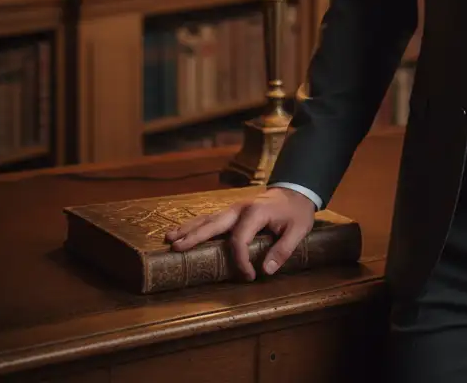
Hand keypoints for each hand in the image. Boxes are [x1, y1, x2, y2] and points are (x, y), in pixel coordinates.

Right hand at [164, 186, 316, 281]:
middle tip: (175, 248)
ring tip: (168, 239)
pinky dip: (195, 225)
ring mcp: (234, 208)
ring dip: (188, 229)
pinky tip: (182, 231)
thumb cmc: (297, 212)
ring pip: (207, 219)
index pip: (239, 240)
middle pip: (213, 224)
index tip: (250, 276)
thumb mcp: (298, 230)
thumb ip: (283, 250)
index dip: (240, 261)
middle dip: (194, 237)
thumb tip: (266, 271)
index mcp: (255, 213)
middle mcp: (240, 209)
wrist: (296, 190)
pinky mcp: (232, 211)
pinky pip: (211, 218)